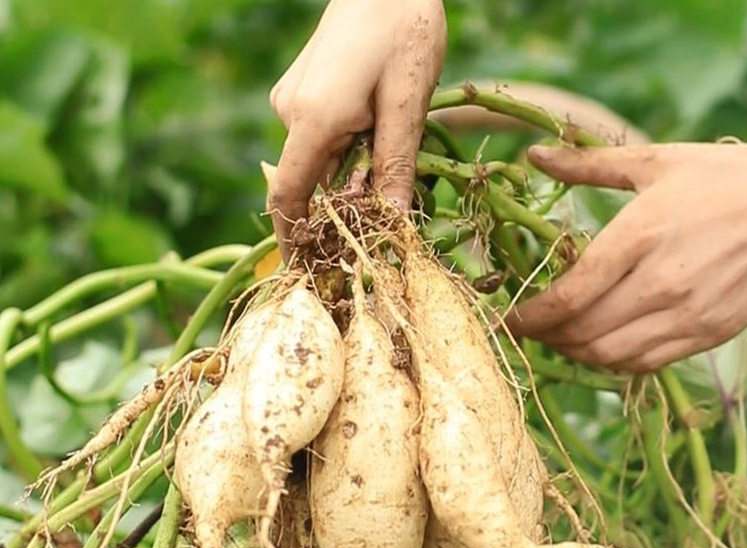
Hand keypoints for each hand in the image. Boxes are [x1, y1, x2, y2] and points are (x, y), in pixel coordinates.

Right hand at [269, 0, 446, 257]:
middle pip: (308, 183)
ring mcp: (292, 99)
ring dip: (350, 174)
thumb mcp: (408, 102)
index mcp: (313, 119)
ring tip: (392, 154)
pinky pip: (320, 137)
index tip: (304, 271)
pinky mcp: (303, 91)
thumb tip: (393, 222)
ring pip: (318, 160)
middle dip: (340, 208)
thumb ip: (396, 164)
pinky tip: (377, 129)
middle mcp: (291, 112)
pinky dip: (345, 150)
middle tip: (383, 217)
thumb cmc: (404, 28)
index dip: (293, 239)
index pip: (289, 196)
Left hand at [505, 133, 746, 371]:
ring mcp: (688, 314)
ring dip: (575, 353)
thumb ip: (586, 164)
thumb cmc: (721, 177)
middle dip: (545, 336)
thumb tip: (532, 155)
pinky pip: (645, 364)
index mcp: (639, 236)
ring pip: (609, 357)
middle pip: (581, 333)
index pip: (568, 296)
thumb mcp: (652, 162)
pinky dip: (612, 361)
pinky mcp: (709, 334)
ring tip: (562, 336)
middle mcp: (661, 283)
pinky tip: (602, 343)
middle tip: (531, 327)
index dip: (529, 316)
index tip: (509, 318)